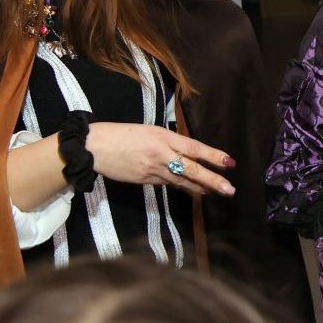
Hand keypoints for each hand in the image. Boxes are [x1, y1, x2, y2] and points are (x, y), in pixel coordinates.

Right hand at [86, 122, 235, 196]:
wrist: (93, 147)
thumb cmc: (121, 134)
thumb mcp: (148, 130)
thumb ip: (168, 142)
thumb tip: (187, 152)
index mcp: (162, 136)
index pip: (193, 148)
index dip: (213, 156)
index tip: (229, 162)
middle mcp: (160, 154)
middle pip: (191, 169)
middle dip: (212, 180)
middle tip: (229, 189)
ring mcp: (152, 170)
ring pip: (182, 180)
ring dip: (200, 187)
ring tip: (216, 191)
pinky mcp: (145, 181)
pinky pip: (168, 184)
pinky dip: (182, 187)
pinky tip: (193, 190)